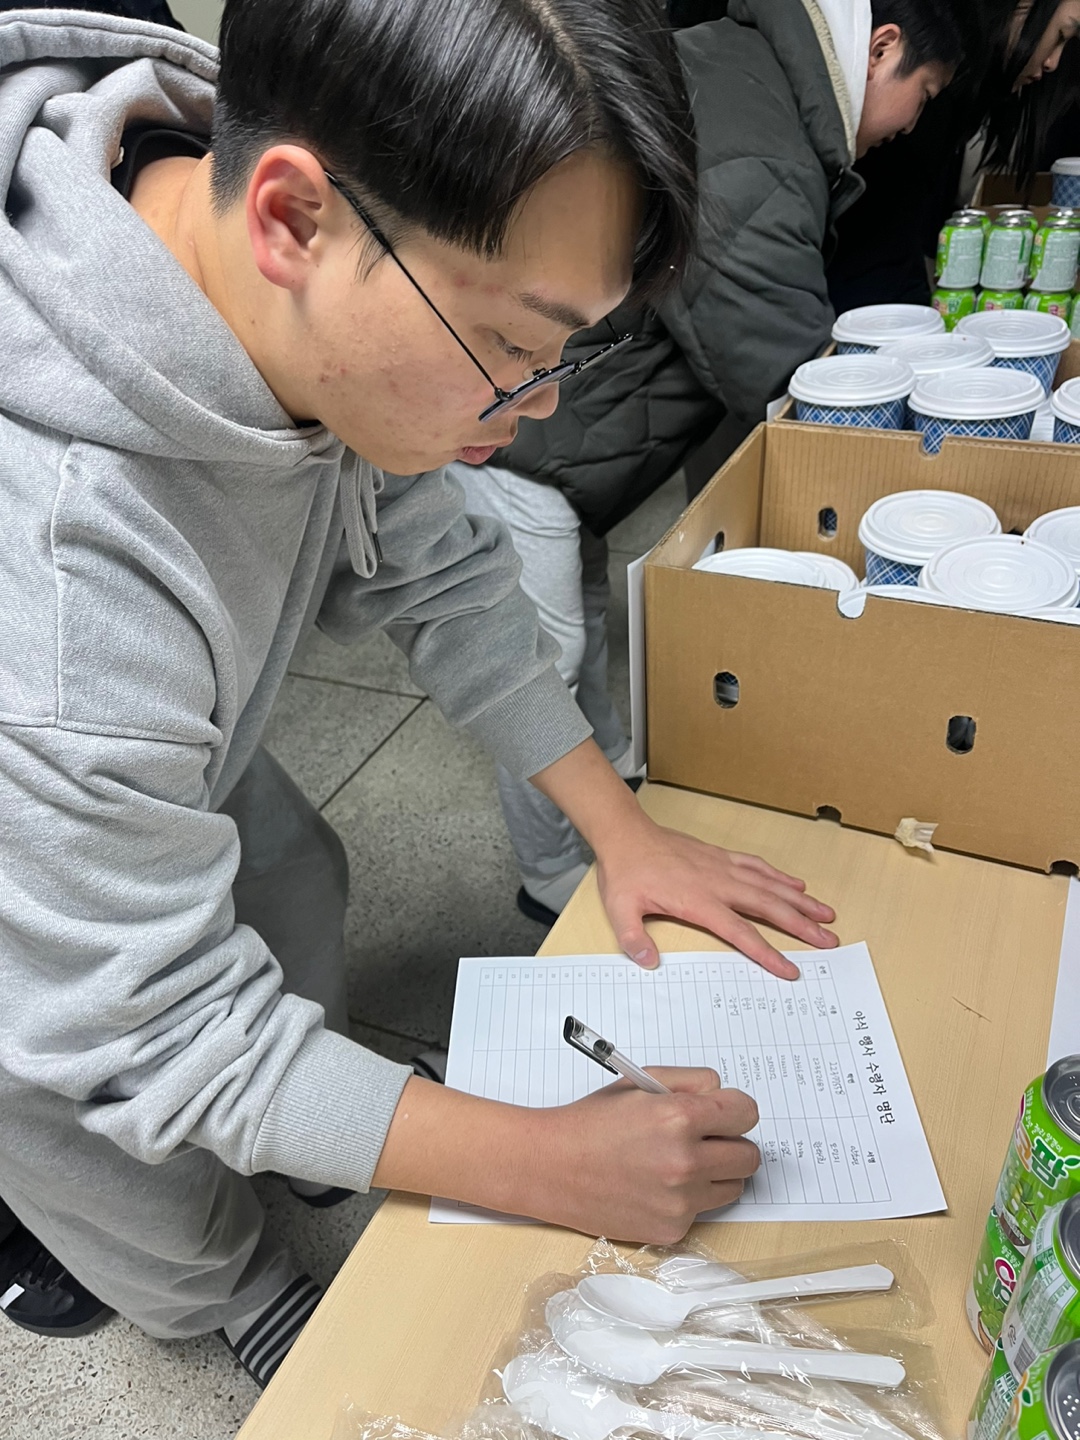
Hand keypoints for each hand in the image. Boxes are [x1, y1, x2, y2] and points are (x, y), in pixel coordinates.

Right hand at [526, 1068, 758, 1242]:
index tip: (722, 1112)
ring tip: (676, 1163)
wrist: (551, 1167)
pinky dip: (687, 1199)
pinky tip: (654, 1186)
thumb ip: (691, 1082)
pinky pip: (702, 1211)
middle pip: (749, 1156)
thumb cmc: (592, 1122)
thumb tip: (723, 1095)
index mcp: (680, 1118)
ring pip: (733, 1186)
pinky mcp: (672, 1229)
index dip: (734, 1109)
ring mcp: (680, 1201)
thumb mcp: (640, 1084)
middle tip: (703, 1139)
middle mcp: (686, 1162)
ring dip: (715, 1174)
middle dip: (730, 1143)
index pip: (747, 1112)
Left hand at [531, 739, 835, 978]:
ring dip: (800, 900)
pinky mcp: (719, 856)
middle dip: (801, 926)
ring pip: (769, 885)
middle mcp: (717, 883)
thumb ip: (633, 938)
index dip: (768, 953)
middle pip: (768, 907)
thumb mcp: (619, 909)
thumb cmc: (624, 872)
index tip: (791, 970)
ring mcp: (721, 867)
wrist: (625, 833)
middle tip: (830, 940)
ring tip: (827, 913)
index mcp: (698, 901)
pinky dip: (778, 875)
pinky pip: (756, 865)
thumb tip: (649, 963)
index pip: (741, 933)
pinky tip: (795, 884)